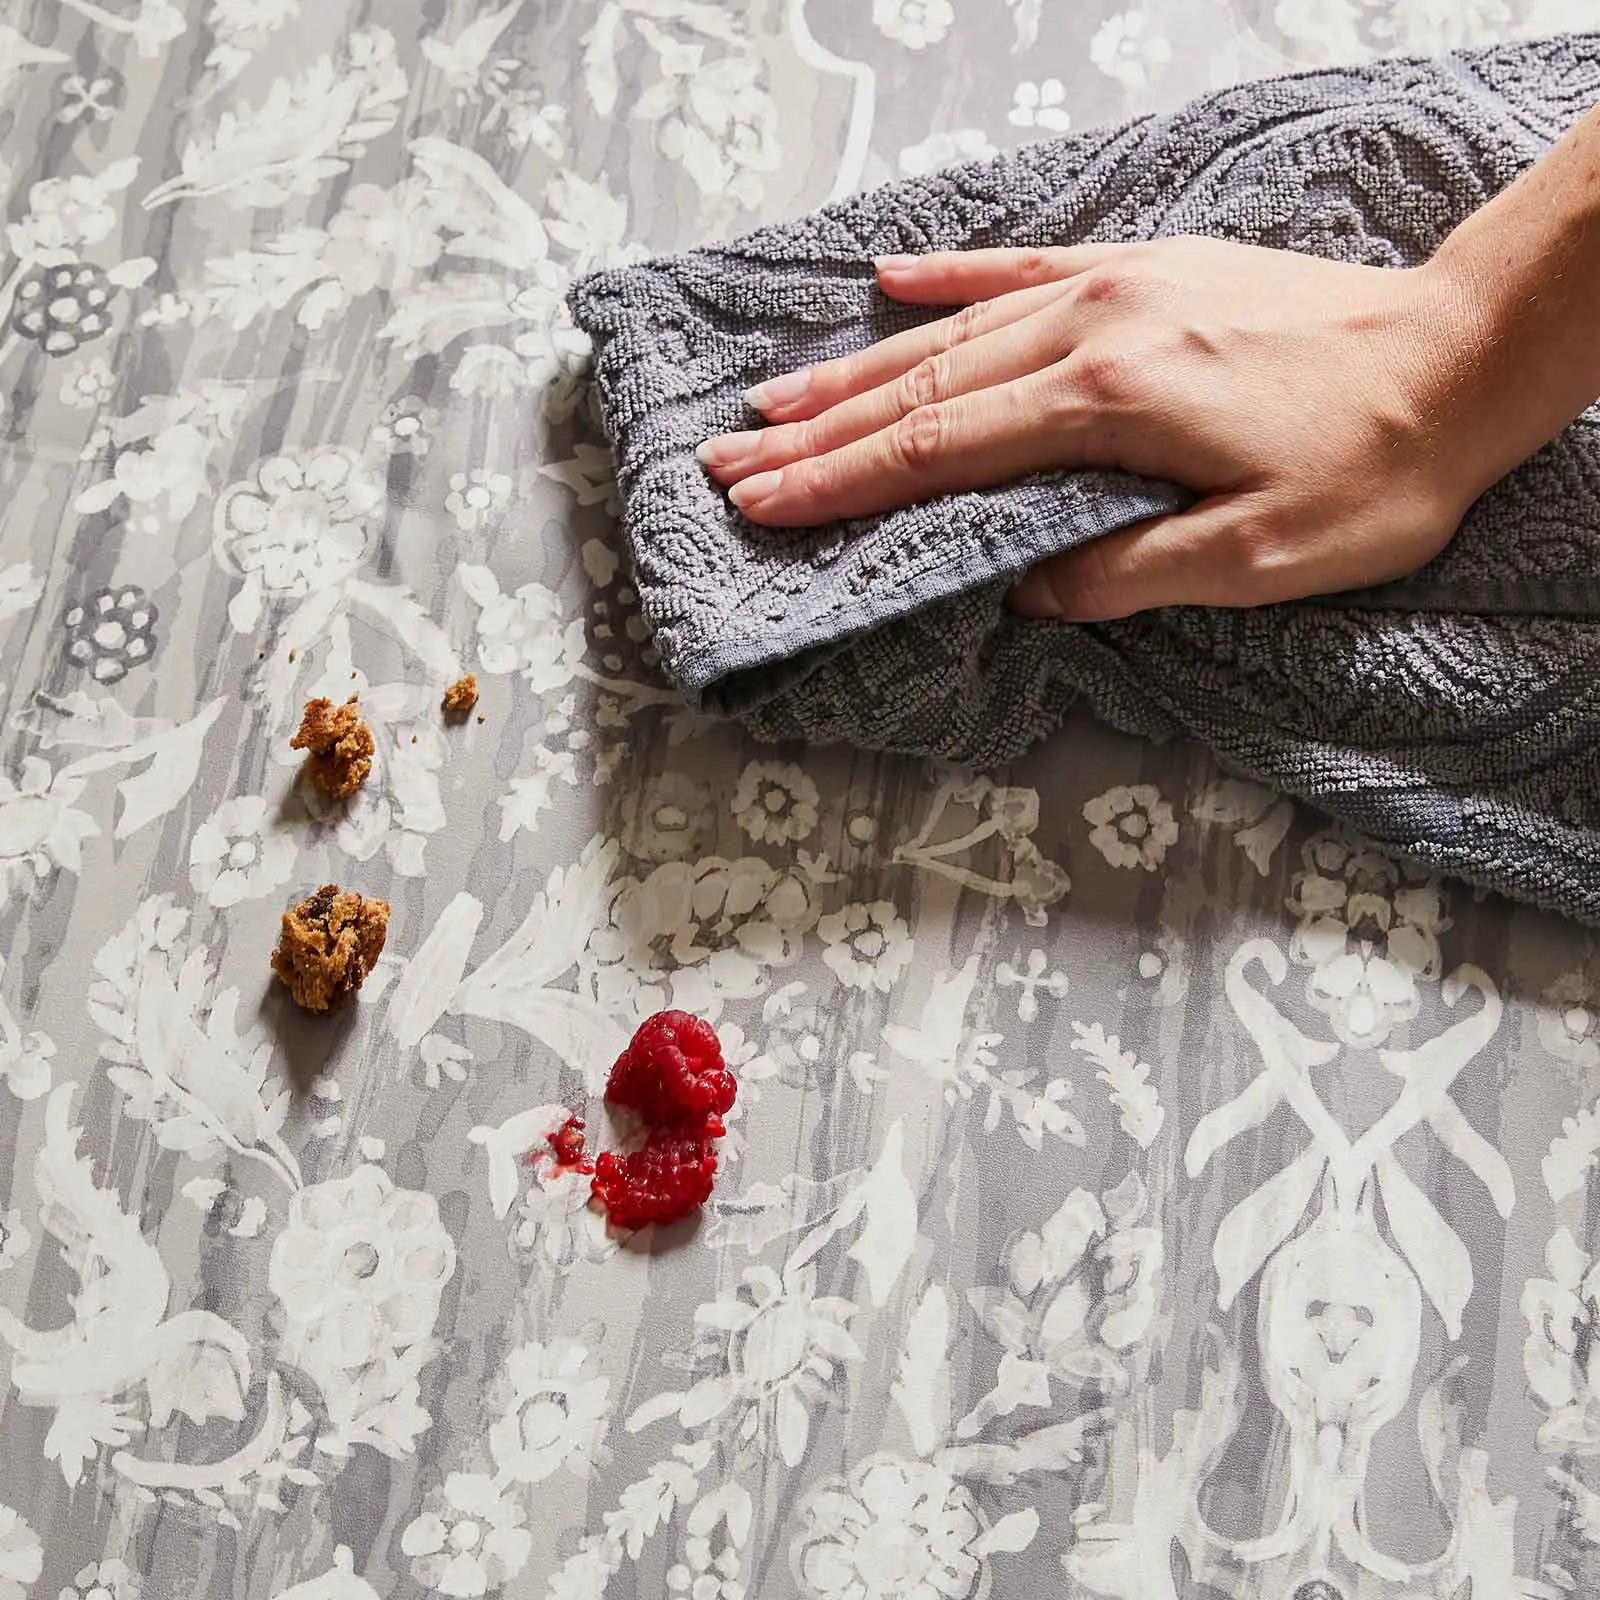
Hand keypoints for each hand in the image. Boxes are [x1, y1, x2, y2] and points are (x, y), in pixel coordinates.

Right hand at [696, 240, 1497, 619]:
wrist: (1465, 356)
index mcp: (1109, 402)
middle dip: (819, 431)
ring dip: (857, 368)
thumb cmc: (1375, 468)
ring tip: (774, 396)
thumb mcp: (1260, 556)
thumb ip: (1128, 572)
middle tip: (730, 458)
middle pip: (923, 386)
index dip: (842, 483)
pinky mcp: (1146, 269)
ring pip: (955, 328)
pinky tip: (888, 278)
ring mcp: (1117, 286)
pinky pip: (1025, 265)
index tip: (764, 504)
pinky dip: (951, 274)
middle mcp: (1094, 327)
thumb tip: (1026, 588)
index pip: (940, 449)